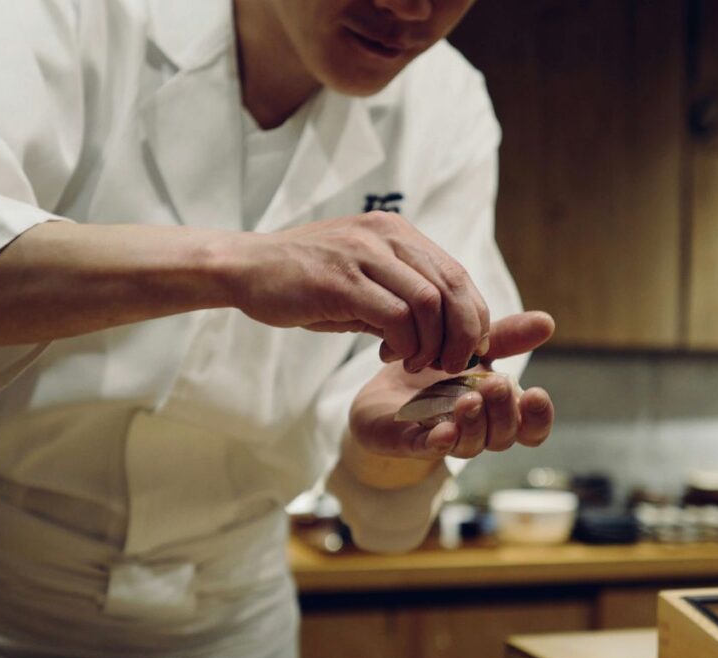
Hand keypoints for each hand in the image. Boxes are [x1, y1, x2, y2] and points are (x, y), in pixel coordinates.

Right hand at [229, 212, 489, 373]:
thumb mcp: (360, 279)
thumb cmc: (303, 279)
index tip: (466, 348)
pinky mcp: (341, 282)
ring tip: (418, 363)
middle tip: (452, 364)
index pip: (456, 274)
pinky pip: (395, 317)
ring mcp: (363, 256)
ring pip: (429, 303)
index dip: (471, 315)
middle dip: (462, 333)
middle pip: (452, 286)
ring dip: (432, 344)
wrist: (246, 267)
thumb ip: (399, 296)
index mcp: (396, 233)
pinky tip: (390, 356)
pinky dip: (404, 344)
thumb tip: (439, 333)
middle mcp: (386, 236)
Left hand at [347, 311, 555, 462]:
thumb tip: (547, 320)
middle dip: (503, 412)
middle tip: (495, 385)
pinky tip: (444, 430)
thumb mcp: (473, 347)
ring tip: (469, 399)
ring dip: (474, 423)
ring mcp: (447, 440)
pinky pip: (428, 450)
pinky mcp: (411, 443)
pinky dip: (439, 443)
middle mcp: (479, 431)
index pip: (531, 428)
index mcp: (499, 412)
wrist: (385, 388)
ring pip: (471, 445)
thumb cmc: (437, 372)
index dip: (538, 417)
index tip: (536, 393)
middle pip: (503, 436)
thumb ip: (506, 337)